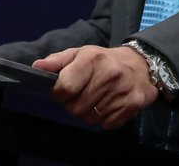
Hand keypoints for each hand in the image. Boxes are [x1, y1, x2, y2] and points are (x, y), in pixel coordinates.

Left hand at [33, 45, 158, 128]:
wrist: (141, 64)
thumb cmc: (104, 60)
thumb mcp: (81, 54)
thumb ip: (58, 61)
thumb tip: (37, 67)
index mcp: (92, 58)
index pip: (65, 87)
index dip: (60, 93)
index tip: (64, 90)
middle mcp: (109, 74)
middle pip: (76, 108)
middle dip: (75, 104)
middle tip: (83, 93)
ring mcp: (122, 91)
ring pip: (90, 118)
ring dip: (89, 112)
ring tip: (97, 97)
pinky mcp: (133, 105)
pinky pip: (106, 125)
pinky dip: (104, 118)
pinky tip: (109, 104)